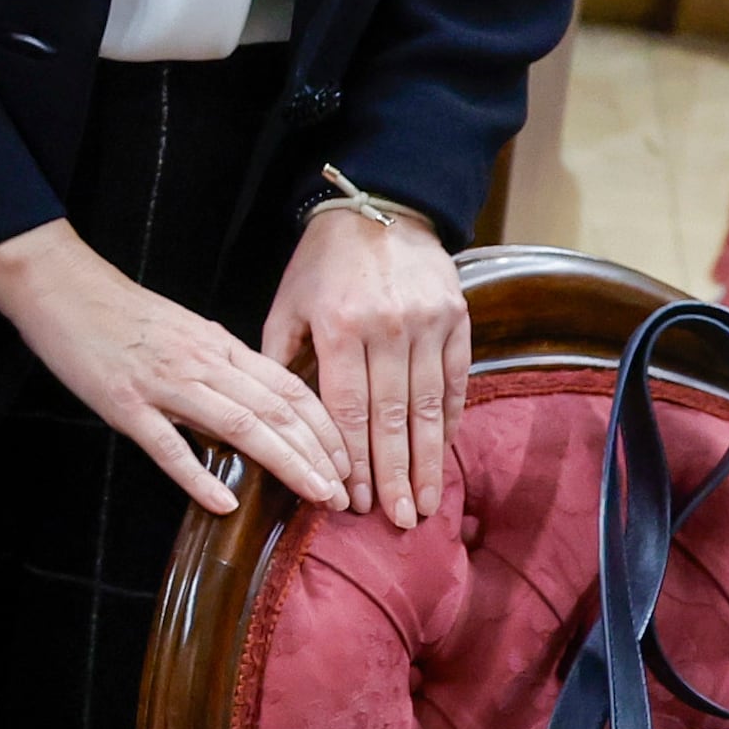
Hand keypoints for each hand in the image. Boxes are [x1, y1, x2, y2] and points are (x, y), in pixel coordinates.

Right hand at [0, 218, 345, 520]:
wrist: (65, 289)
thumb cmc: (125, 313)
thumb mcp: (188, 330)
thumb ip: (224, 364)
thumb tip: (261, 399)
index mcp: (220, 347)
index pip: (290, 389)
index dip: (326, 427)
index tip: (348, 461)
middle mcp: (202, 364)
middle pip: (276, 410)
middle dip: (318, 453)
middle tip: (343, 493)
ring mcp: (164, 384)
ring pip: (239, 425)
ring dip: (284, 463)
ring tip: (313, 495)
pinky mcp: (124, 405)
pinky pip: (168, 446)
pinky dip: (198, 476)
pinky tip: (224, 502)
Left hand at [261, 200, 472, 531]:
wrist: (380, 206)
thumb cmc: (323, 261)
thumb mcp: (288, 303)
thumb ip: (280, 359)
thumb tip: (270, 418)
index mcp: (339, 327)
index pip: (347, 409)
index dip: (351, 460)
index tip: (354, 500)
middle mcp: (388, 329)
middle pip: (392, 418)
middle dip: (394, 476)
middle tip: (398, 521)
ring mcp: (429, 324)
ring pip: (430, 407)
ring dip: (428, 461)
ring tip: (426, 503)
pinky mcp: (458, 319)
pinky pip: (457, 381)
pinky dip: (451, 420)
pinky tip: (444, 454)